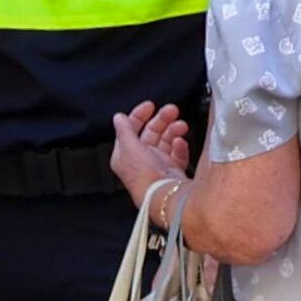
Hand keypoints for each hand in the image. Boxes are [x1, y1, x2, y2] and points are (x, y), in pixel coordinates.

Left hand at [111, 102, 192, 219]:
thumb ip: (124, 130)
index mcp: (127, 153)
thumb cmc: (143, 176)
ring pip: (166, 140)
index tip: (150, 105)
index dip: (140, 115)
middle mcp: (142, 158)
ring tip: (181, 126)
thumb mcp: (129, 148)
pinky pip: (177, 153)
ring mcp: (158, 164)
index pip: (132, 128)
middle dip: (162, 119)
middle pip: (152, 132)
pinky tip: (181, 142)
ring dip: (174, 130)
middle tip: (173, 111)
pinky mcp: (172, 170)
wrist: (164, 195)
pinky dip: (180, 146)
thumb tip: (118, 117)